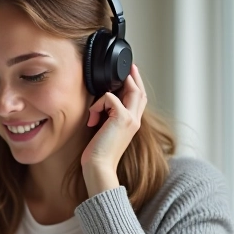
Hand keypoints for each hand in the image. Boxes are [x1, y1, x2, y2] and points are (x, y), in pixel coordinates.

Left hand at [81, 64, 147, 194]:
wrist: (99, 166)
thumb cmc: (98, 153)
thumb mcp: (105, 131)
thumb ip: (108, 117)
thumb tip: (102, 104)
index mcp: (132, 124)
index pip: (140, 100)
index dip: (136, 86)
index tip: (129, 75)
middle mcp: (135, 120)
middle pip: (140, 92)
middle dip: (134, 76)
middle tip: (129, 66)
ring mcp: (131, 118)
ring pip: (131, 90)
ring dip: (117, 85)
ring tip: (106, 88)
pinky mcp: (122, 118)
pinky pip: (110, 98)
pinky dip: (98, 104)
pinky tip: (92, 118)